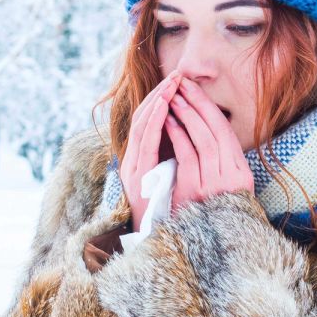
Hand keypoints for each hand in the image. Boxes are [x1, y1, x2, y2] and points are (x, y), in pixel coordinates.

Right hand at [119, 70, 181, 230]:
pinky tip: (162, 110)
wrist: (150, 241)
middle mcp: (131, 160)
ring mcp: (132, 166)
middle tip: (175, 75)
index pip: (147, 121)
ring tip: (170, 85)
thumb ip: (169, 160)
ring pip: (140, 126)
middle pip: (142, 117)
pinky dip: (152, 124)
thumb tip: (185, 137)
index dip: (160, 99)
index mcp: (139, 160)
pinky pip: (143, 144)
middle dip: (159, 94)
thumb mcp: (167, 183)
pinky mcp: (135, 175)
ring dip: (155, 103)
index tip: (176, 82)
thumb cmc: (162, 213)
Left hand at [165, 77, 254, 213]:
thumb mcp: (222, 187)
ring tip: (173, 98)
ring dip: (187, 116)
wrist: (207, 244)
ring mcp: (214, 184)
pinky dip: (178, 136)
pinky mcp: (196, 191)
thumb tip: (204, 128)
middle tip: (181, 85)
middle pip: (216, 130)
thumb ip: (218, 162)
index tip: (194, 89)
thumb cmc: (209, 212)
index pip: (225, 131)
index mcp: (240, 172)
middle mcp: (232, 176)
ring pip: (204, 140)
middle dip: (198, 104)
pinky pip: (188, 156)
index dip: (209, 107)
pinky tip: (168, 122)